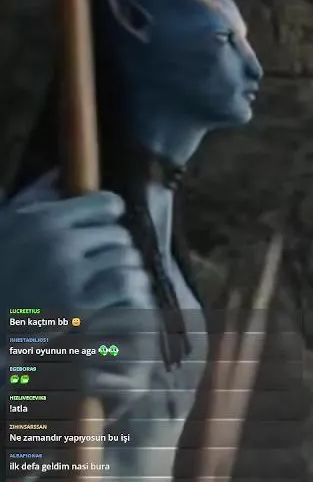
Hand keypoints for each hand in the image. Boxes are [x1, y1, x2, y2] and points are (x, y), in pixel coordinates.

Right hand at [0, 173, 151, 322]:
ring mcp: (69, 277)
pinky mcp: (79, 308)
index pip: (106, 203)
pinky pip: (126, 286)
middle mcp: (57, 245)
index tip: (104, 224)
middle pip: (119, 235)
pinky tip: (119, 298)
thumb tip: (59, 174)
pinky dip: (130, 291)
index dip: (109, 213)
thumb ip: (35, 198)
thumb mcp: (6, 227)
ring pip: (128, 260)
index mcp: (42, 221)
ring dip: (126, 270)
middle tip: (103, 260)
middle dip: (114, 247)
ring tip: (113, 279)